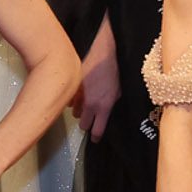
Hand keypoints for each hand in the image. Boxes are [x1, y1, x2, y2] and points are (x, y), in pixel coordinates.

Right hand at [78, 22, 121, 137]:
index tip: (95, 139)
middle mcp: (90, 104)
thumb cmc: (116, 71)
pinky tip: (79, 97)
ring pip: (75, 113)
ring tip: (85, 107)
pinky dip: (74, 100)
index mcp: (104, 107)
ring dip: (80, 112)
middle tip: (90, 122)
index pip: (97, 130)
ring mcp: (80, 96)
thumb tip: (108, 113)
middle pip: (83, 125)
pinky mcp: (73, 87)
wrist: (105, 53)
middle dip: (87, 124)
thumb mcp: (120, 92)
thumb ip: (112, 105)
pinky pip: (70, 100)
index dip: (96, 137)